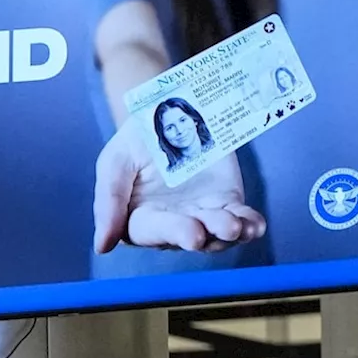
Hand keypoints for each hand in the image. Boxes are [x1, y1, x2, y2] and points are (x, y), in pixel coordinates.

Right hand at [93, 117, 265, 253]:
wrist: (171, 109)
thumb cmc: (136, 139)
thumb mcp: (115, 162)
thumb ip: (108, 202)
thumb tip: (102, 247)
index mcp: (139, 217)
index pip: (152, 232)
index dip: (170, 233)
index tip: (189, 234)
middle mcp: (172, 223)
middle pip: (186, 236)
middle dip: (199, 235)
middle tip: (207, 231)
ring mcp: (202, 214)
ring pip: (216, 235)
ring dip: (228, 234)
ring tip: (237, 226)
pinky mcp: (227, 202)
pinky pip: (240, 219)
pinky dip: (249, 225)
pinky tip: (255, 226)